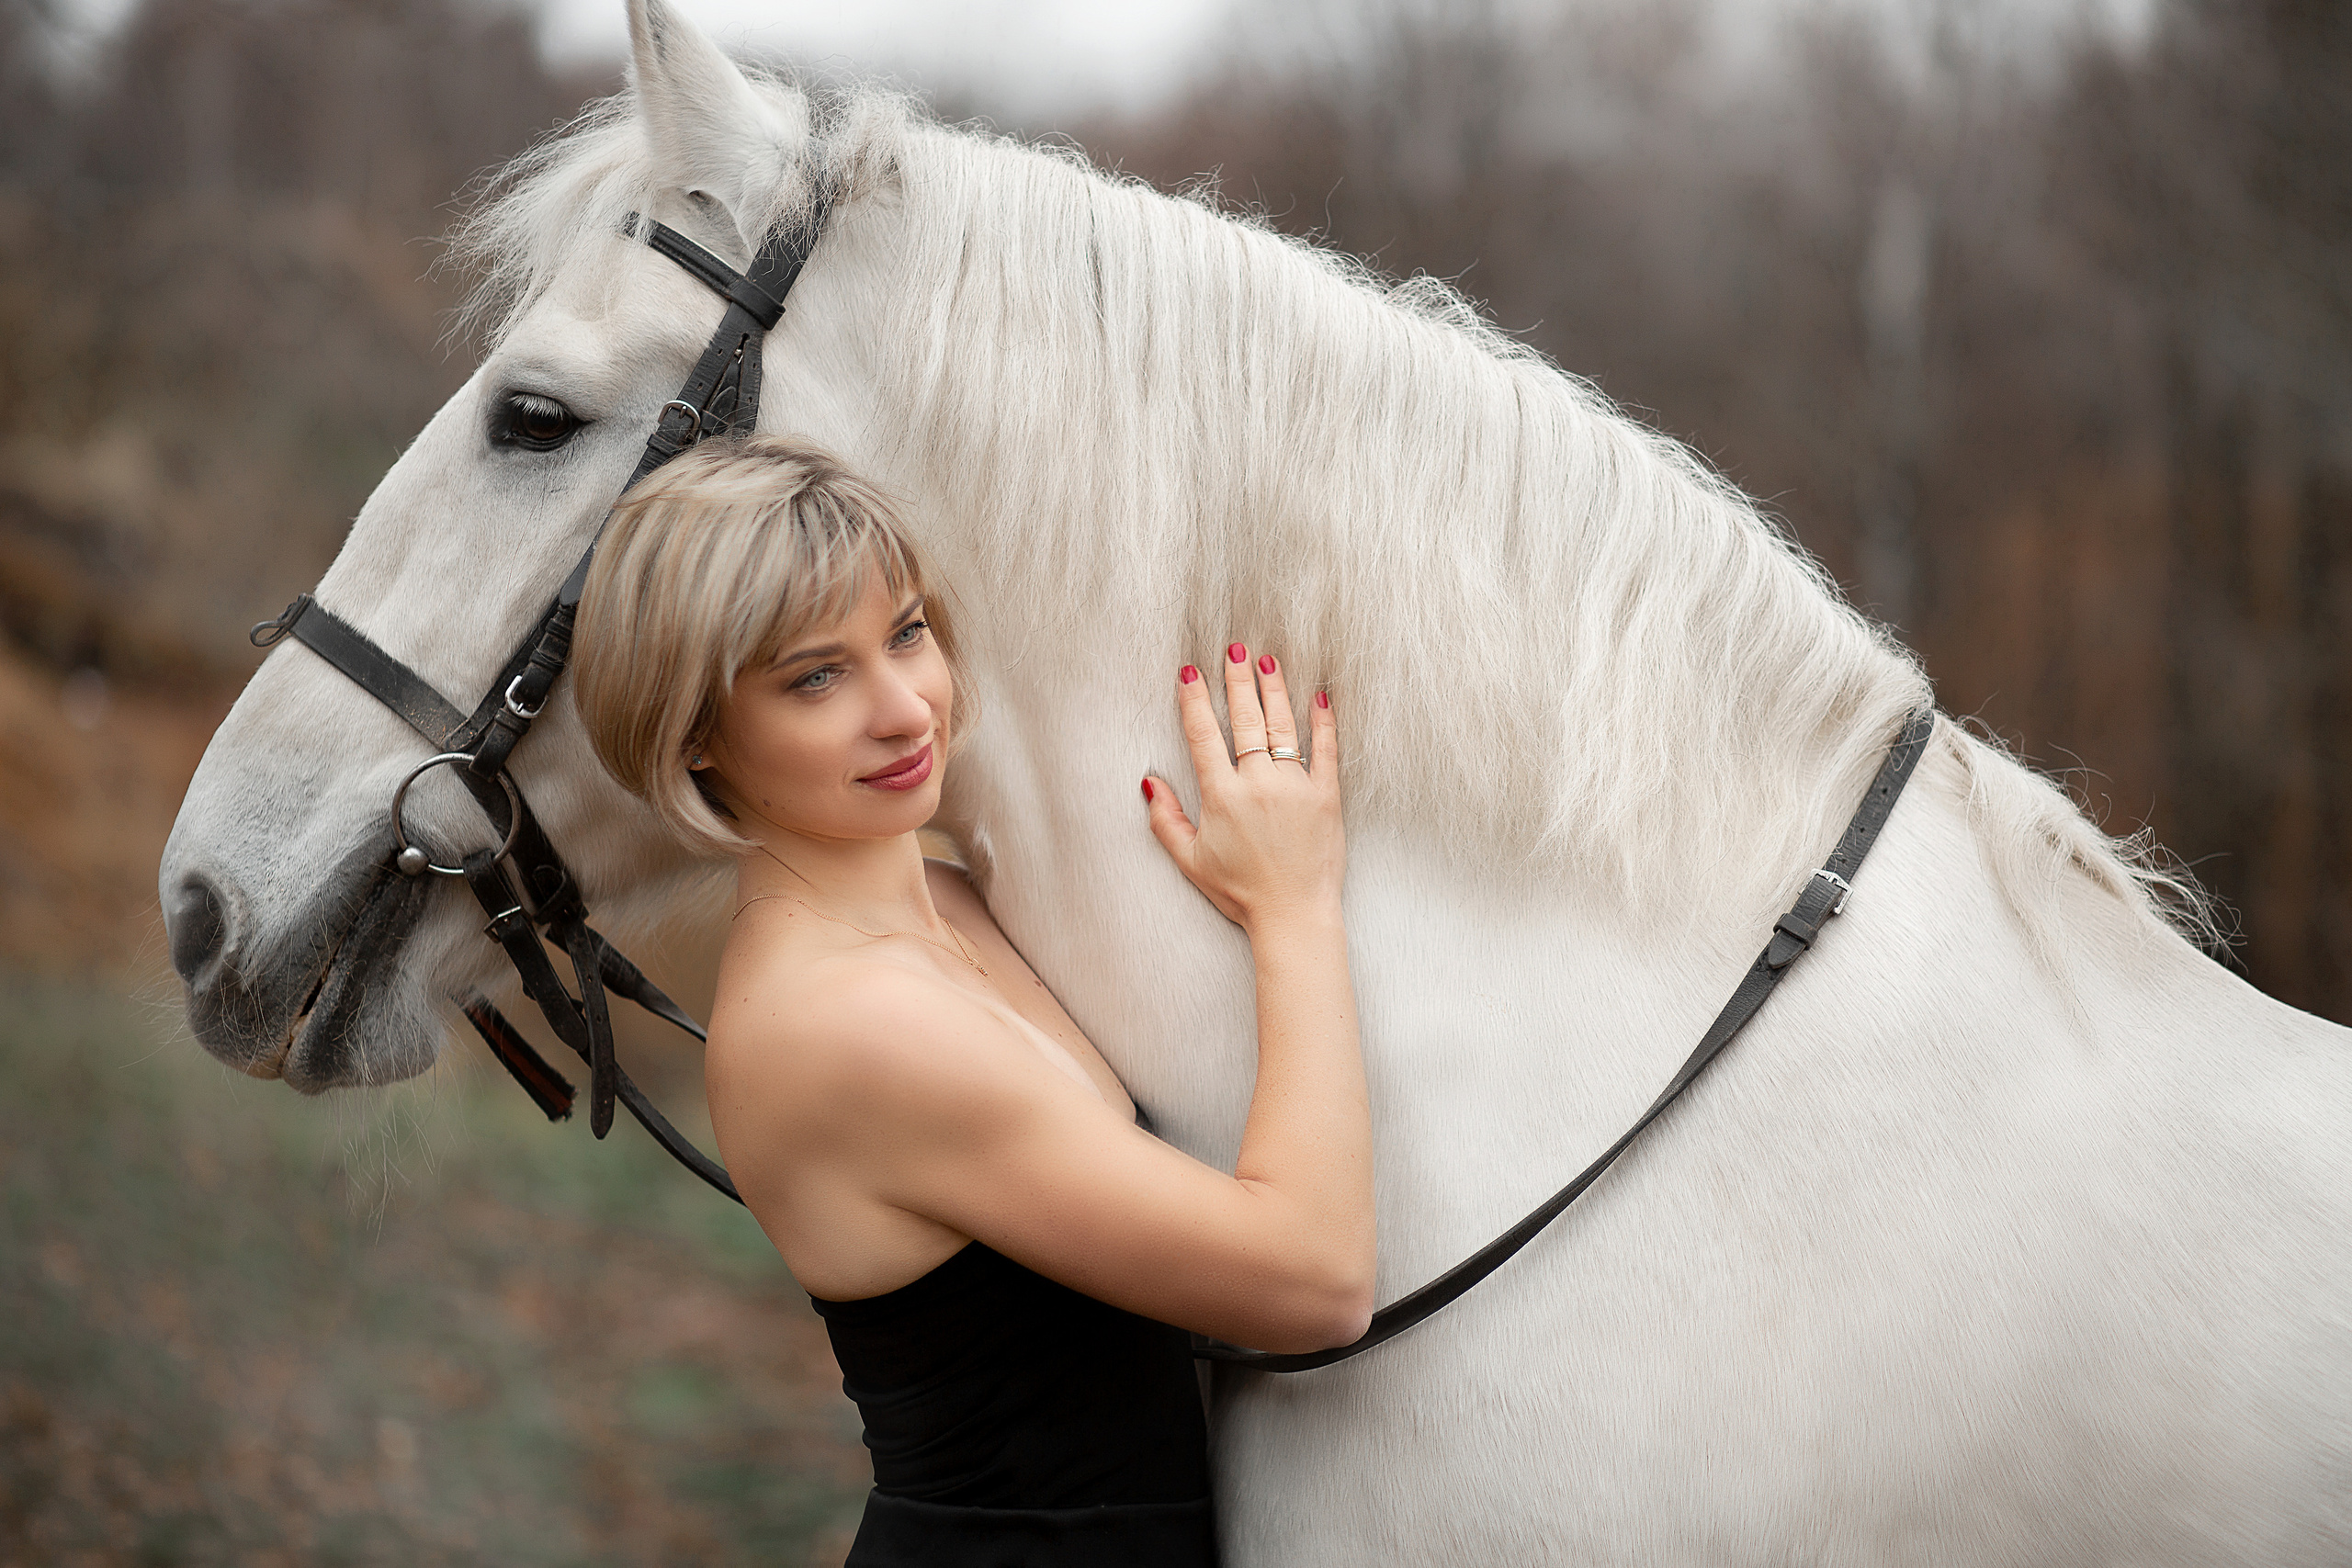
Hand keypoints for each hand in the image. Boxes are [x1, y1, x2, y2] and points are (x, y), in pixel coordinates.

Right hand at [1144, 644, 1342, 931]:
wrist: (1293, 915)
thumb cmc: (1240, 892)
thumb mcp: (1191, 860)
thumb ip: (1166, 820)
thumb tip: (1150, 783)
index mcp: (1221, 796)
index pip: (1204, 735)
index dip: (1195, 700)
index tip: (1190, 672)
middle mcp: (1257, 784)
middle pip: (1245, 719)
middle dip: (1237, 680)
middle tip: (1235, 649)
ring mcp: (1295, 786)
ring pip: (1281, 726)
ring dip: (1273, 690)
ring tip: (1267, 661)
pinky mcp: (1327, 796)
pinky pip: (1325, 749)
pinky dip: (1322, 721)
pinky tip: (1318, 694)